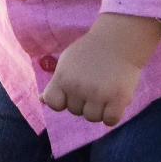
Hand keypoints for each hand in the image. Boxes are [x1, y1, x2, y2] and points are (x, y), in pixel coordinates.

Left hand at [39, 13, 160, 125]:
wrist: (117, 40)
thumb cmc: (89, 52)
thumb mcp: (66, 62)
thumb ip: (55, 83)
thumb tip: (41, 100)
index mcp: (63, 78)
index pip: (53, 103)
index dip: (62, 100)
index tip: (71, 91)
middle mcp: (79, 88)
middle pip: (75, 111)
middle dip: (83, 101)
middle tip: (92, 83)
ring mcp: (99, 94)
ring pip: (92, 118)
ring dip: (97, 109)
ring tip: (103, 91)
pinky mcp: (118, 98)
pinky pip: (110, 120)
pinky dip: (111, 115)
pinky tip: (113, 102)